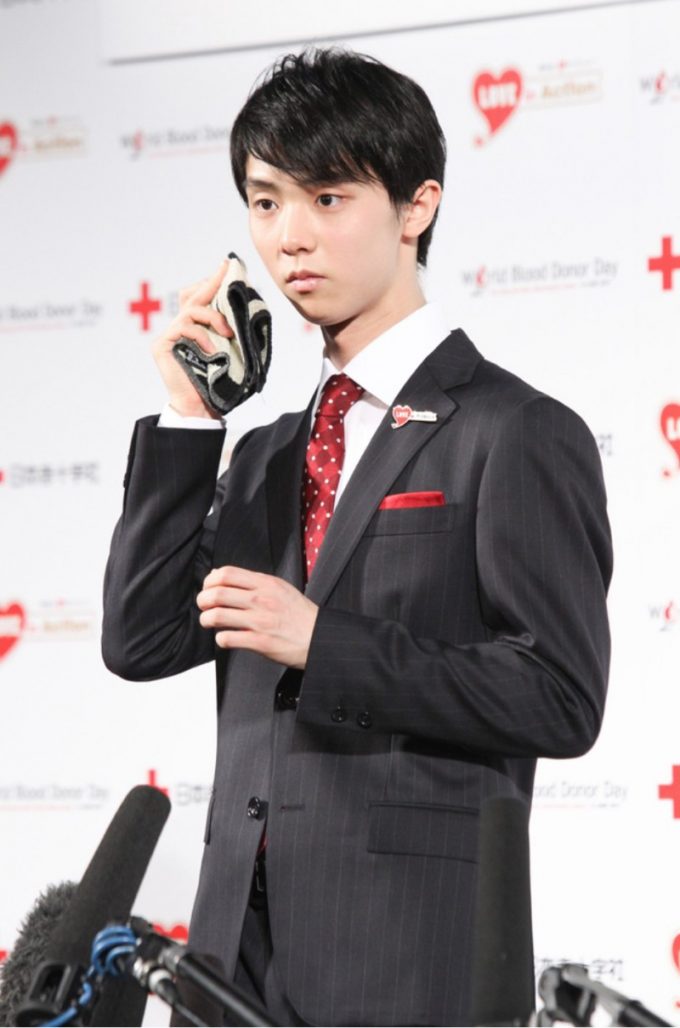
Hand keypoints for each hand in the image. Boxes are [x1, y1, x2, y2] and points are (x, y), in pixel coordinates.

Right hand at [151, 260, 235, 418]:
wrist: (201, 406)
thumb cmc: (218, 382)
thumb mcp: (230, 350)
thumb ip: (231, 330)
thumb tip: (249, 308)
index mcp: (195, 329)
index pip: (200, 298)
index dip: (212, 281)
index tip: (228, 266)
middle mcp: (180, 329)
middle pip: (193, 296)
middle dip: (212, 282)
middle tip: (227, 271)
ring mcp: (169, 336)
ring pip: (192, 310)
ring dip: (214, 318)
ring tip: (229, 332)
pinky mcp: (161, 345)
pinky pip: (184, 328)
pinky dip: (202, 336)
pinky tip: (212, 349)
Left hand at [197, 566, 318, 668]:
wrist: (320, 637)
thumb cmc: (300, 615)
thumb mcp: (280, 588)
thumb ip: (253, 582)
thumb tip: (220, 576)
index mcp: (266, 583)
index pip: (227, 574)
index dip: (210, 581)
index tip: (208, 588)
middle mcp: (262, 599)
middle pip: (217, 593)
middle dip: (203, 600)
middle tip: (203, 606)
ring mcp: (261, 621)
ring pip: (218, 616)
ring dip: (207, 619)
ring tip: (208, 621)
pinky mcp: (261, 642)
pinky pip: (228, 638)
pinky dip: (220, 639)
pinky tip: (225, 638)